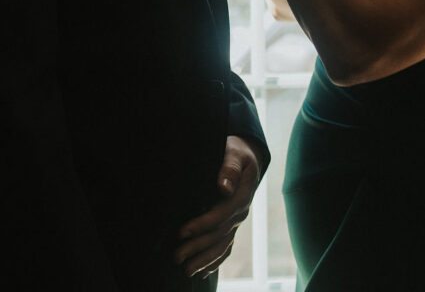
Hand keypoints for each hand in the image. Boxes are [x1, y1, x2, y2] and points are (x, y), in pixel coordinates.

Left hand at [174, 136, 262, 278]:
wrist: (247, 156)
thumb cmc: (237, 152)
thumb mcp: (235, 153)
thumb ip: (230, 168)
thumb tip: (224, 187)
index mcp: (242, 195)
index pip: (221, 215)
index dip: (202, 225)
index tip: (182, 232)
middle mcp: (241, 212)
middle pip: (220, 234)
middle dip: (198, 247)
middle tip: (177, 257)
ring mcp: (237, 220)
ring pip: (223, 245)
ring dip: (205, 259)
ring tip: (187, 270)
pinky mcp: (232, 224)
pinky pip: (227, 246)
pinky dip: (216, 260)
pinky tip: (203, 271)